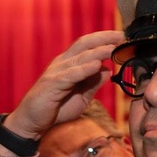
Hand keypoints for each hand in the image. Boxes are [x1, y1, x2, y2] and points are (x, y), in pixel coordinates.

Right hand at [2, 30, 125, 140]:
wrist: (33, 121)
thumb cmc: (56, 108)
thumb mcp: (82, 96)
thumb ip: (93, 83)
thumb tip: (108, 70)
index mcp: (69, 63)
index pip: (88, 45)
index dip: (105, 39)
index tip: (122, 37)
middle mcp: (62, 63)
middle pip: (84, 44)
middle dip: (104, 38)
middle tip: (122, 36)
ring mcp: (56, 72)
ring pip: (79, 57)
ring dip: (98, 52)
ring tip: (113, 48)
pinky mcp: (52, 84)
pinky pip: (70, 74)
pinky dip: (84, 69)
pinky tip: (97, 65)